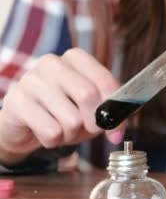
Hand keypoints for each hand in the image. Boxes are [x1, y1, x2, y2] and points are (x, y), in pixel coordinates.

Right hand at [0, 48, 123, 164]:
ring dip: (71, 134)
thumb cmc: (64, 112)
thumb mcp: (91, 109)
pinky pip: (51, 131)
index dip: (114, 109)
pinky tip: (44, 131)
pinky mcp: (16, 101)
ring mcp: (31, 80)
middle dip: (93, 122)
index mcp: (76, 58)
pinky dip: (54, 140)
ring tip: (62, 128)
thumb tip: (116, 133)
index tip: (115, 129)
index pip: (105, 81)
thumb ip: (109, 113)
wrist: (25, 123)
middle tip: (87, 129)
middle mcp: (52, 63)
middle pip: (88, 95)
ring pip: (70, 119)